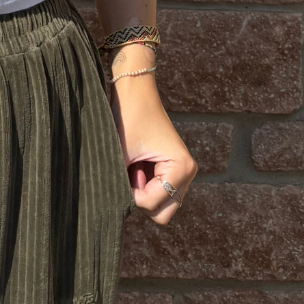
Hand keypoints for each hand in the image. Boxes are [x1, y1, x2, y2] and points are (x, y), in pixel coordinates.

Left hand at [108, 67, 195, 223]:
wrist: (134, 89)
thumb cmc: (127, 117)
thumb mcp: (121, 156)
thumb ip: (121, 188)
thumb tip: (114, 212)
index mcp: (182, 168)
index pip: (153, 206)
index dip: (132, 194)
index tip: (125, 169)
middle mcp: (188, 173)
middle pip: (162, 214)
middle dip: (142, 198)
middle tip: (130, 171)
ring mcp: (183, 172)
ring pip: (160, 204)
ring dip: (143, 191)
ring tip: (134, 165)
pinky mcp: (174, 168)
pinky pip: (159, 191)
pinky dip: (145, 184)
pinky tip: (138, 164)